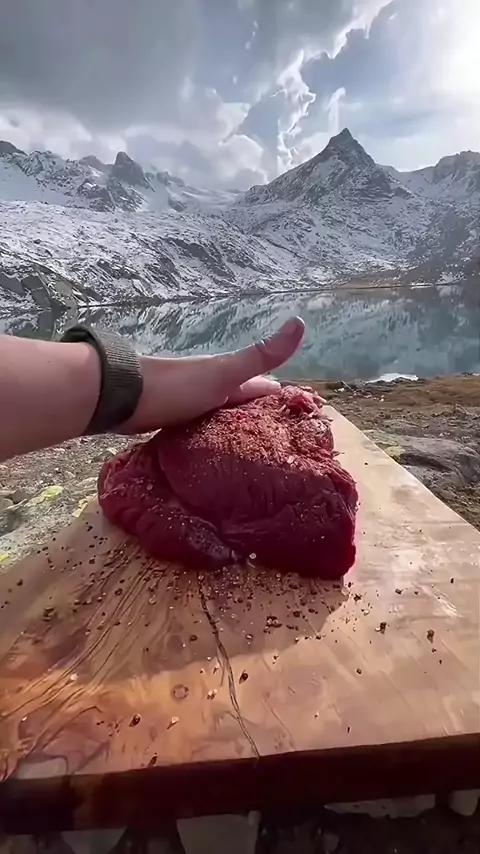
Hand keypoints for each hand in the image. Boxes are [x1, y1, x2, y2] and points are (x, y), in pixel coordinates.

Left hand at [123, 316, 304, 432]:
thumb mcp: (223, 373)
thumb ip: (259, 355)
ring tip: (253, 448)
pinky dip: (212, 435)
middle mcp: (207, 387)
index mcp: (224, 376)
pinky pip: (200, 428)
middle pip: (239, 399)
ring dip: (234, 424)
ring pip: (219, 414)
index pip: (260, 385)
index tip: (300, 413)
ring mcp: (187, 403)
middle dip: (258, 412)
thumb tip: (300, 322)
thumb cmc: (176, 386)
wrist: (120, 396)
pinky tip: (213, 448)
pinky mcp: (169, 421)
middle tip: (280, 436)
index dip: (279, 396)